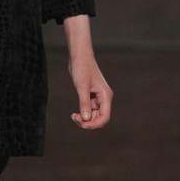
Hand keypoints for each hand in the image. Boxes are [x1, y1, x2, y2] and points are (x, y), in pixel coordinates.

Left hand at [62, 15, 112, 130]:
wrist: (79, 56)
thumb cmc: (82, 68)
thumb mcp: (81, 86)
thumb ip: (84, 103)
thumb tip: (86, 119)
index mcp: (106, 96)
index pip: (104, 117)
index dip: (94, 124)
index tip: (82, 124)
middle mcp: (103, 98)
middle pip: (99, 118)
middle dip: (88, 122)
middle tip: (75, 118)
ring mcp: (97, 98)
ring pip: (93, 116)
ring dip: (85, 119)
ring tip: (73, 116)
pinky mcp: (90, 96)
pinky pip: (89, 111)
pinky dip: (82, 114)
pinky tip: (74, 113)